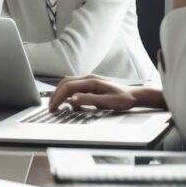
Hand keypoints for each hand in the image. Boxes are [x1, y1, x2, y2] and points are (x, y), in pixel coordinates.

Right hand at [48, 76, 167, 111]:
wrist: (135, 96)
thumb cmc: (123, 99)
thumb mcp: (107, 102)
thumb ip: (89, 100)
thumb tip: (72, 100)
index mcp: (91, 81)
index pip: (68, 87)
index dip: (58, 97)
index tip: (53, 108)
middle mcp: (88, 78)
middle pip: (65, 83)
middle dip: (56, 95)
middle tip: (51, 108)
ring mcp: (89, 81)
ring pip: (69, 85)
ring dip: (61, 94)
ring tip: (57, 106)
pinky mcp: (91, 86)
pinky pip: (75, 88)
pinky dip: (68, 96)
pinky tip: (70, 105)